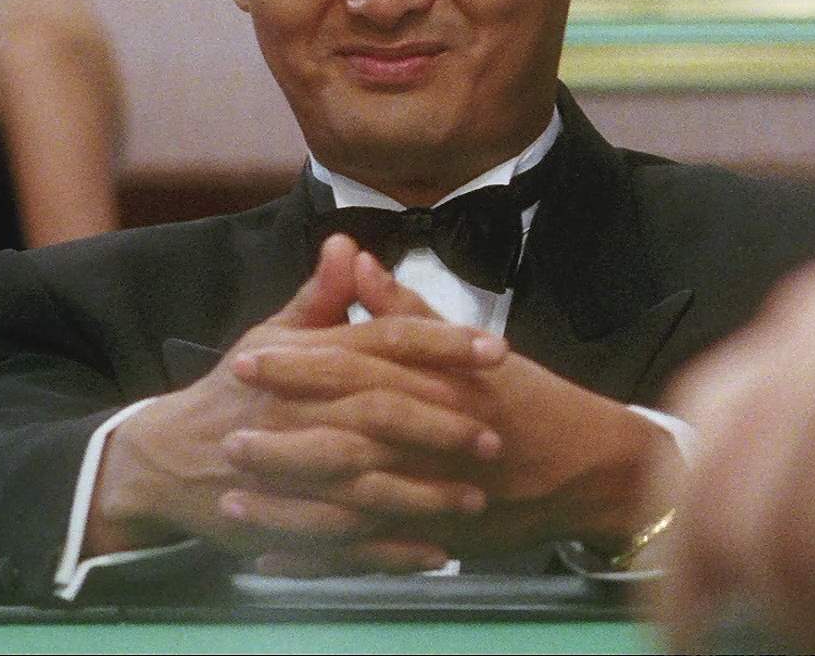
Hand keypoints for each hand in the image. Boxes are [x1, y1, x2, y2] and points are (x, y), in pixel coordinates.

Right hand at [87, 235, 508, 570]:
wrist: (164, 460)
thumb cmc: (233, 392)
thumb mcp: (270, 336)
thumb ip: (319, 296)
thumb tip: (348, 241)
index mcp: (307, 359)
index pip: (383, 341)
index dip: (441, 344)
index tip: (496, 350)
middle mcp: (301, 410)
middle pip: (380, 410)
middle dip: (442, 421)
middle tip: (496, 433)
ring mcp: (290, 470)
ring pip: (366, 480)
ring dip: (424, 493)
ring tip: (476, 497)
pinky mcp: (283, 522)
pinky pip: (344, 541)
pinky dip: (389, 552)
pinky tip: (433, 555)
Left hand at [242, 254, 682, 566]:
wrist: (591, 466)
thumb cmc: (530, 399)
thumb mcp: (469, 348)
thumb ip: (404, 308)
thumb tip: (352, 257)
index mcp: (435, 383)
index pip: (357, 368)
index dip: (298, 366)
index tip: (246, 360)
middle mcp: (432, 438)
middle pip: (346, 435)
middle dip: (282, 435)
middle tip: (224, 433)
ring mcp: (436, 493)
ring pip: (352, 500)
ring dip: (289, 502)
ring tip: (233, 497)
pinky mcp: (438, 535)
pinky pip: (370, 550)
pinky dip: (321, 556)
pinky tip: (274, 557)